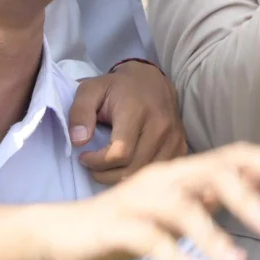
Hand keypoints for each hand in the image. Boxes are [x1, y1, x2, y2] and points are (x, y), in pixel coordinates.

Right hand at [46, 142, 259, 259]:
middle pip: (211, 174)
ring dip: (212, 238)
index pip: (234, 157)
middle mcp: (165, 179)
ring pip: (182, 210)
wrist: (66, 234)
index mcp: (184, 173)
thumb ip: (216, 192)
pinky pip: (149, 241)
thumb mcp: (180, 206)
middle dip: (246, 198)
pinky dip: (174, 258)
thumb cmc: (132, 221)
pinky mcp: (117, 228)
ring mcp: (139, 202)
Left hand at [69, 59, 189, 181]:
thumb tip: (79, 141)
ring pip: (146, 174)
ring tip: (107, 168)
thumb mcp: (91, 90)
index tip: (84, 156)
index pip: (119, 153)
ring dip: (121, 178)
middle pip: (132, 169)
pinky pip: (159, 173)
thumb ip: (80, 112)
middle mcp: (160, 125)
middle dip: (106, 174)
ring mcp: (174, 137)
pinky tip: (126, 168)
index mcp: (137, 111)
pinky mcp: (181, 146)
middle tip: (92, 166)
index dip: (97, 162)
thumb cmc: (117, 88)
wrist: (152, 80)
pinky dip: (140, 176)